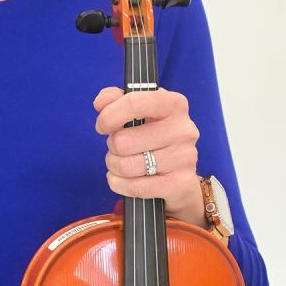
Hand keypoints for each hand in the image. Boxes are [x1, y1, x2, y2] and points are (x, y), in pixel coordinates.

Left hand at [94, 86, 204, 225]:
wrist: (179, 172)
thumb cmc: (152, 134)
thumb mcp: (137, 110)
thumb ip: (115, 98)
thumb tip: (101, 102)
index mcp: (173, 104)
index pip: (135, 103)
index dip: (109, 116)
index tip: (102, 125)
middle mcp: (183, 129)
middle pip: (123, 141)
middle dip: (111, 146)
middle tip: (117, 147)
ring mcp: (184, 158)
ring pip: (126, 166)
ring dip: (114, 165)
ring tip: (120, 162)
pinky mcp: (180, 184)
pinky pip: (134, 187)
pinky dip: (118, 184)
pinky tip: (121, 179)